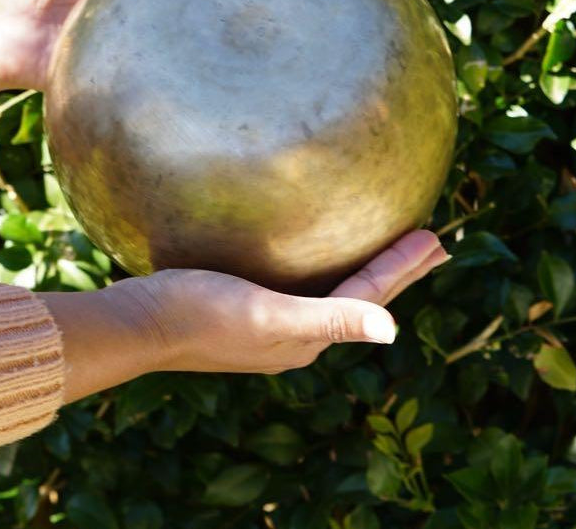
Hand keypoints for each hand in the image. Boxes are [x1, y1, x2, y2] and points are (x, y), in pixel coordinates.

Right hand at [101, 229, 448, 375]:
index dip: (404, 267)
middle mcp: (294, 334)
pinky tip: (312, 252)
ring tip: (387, 248)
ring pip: (333, 288)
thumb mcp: (269, 316)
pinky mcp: (243, 304)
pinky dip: (324, 267)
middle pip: (358, 295)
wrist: (138, 323)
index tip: (437, 239)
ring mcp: (268, 320)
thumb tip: (393, 331)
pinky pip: (300, 282)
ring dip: (365, 267)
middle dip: (396, 269)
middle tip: (432, 245)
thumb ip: (330, 319)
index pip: (370, 296)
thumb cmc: (200, 314)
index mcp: (306, 338)